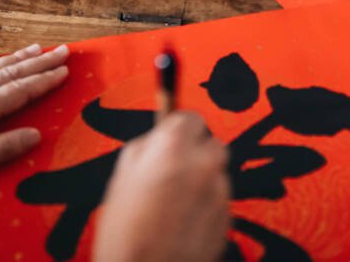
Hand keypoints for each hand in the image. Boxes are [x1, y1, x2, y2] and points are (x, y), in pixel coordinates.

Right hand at [93, 112, 230, 261]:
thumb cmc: (125, 233)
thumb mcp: (122, 176)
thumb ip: (146, 148)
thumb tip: (158, 139)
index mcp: (173, 148)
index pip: (190, 116)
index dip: (179, 128)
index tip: (172, 136)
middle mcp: (202, 165)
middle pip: (212, 142)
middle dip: (195, 152)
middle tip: (173, 169)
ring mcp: (218, 193)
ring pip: (216, 173)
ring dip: (201, 180)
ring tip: (174, 203)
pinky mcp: (227, 219)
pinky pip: (219, 201)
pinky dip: (206, 205)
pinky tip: (183, 221)